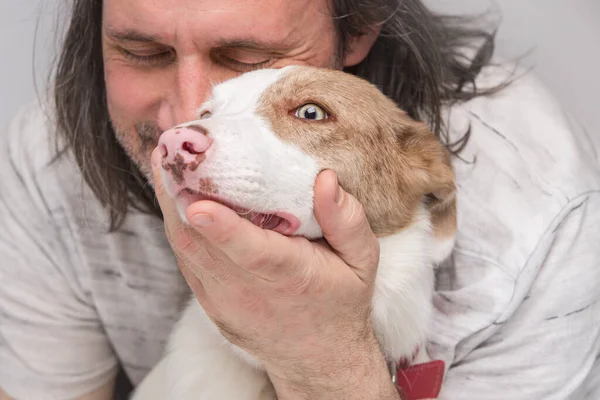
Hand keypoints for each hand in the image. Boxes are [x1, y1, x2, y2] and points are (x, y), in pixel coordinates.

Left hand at [151, 148, 399, 398]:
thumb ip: (347, 220)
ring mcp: (223, 300)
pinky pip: (185, 258)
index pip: (253, 252)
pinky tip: (173, 193)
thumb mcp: (361, 261)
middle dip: (179, 194)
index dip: (224, 228)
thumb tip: (324, 179)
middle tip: (169, 147)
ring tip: (164, 160)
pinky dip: (176, 223)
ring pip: (185, 248)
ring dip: (169, 203)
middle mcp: (249, 291)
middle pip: (203, 244)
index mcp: (290, 277)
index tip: (199, 203)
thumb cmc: (340, 301)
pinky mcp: (209, 301)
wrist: (317, 356)